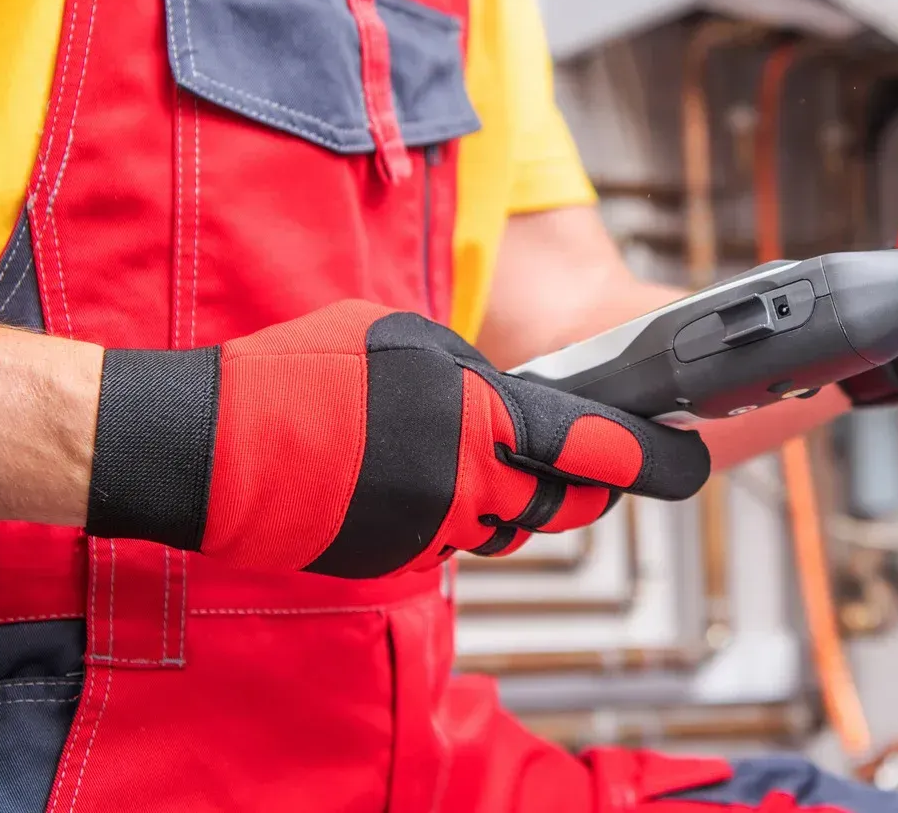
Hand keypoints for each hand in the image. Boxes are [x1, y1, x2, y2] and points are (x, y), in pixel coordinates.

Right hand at [84, 301, 709, 576]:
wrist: (210, 448)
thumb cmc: (302, 375)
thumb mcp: (405, 336)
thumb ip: (476, 374)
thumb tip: (514, 399)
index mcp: (484, 416)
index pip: (602, 450)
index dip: (654, 459)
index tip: (688, 458)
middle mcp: (472, 484)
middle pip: (569, 502)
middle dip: (589, 484)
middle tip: (590, 459)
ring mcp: (435, 531)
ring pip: (512, 523)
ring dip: (512, 494)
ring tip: (464, 450)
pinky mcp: (400, 561)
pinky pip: (455, 540)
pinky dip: (453, 512)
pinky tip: (408, 476)